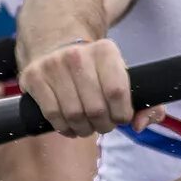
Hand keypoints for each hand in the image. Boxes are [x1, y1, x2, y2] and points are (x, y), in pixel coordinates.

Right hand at [20, 37, 157, 138]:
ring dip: (84, 129)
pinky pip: (52, 115)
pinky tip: (70, 125)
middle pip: (96, 108)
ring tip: (87, 126)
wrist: (58, 51)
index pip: (118, 92)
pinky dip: (64, 128)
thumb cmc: (98, 74)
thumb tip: (138, 126)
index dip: (122, 114)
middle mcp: (77, 54)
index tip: (120, 116)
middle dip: (103, 125)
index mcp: (105, 50)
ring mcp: (52, 65)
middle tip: (103, 124)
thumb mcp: (125, 79)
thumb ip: (147, 105)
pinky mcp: (33, 77)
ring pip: (74, 115)